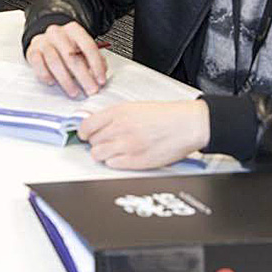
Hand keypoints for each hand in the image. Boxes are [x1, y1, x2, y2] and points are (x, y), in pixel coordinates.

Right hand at [26, 21, 107, 97]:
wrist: (45, 40)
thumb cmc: (66, 46)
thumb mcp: (82, 48)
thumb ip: (94, 59)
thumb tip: (101, 72)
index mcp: (74, 30)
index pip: (88, 46)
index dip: (96, 65)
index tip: (100, 80)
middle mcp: (57, 33)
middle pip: (71, 56)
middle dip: (83, 76)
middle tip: (90, 89)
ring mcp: (43, 41)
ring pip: (55, 62)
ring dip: (66, 80)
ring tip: (74, 91)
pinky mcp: (32, 51)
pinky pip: (39, 65)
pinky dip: (46, 76)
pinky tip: (53, 82)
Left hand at [78, 100, 210, 170]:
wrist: (187, 125)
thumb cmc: (166, 115)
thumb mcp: (135, 107)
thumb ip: (114, 116)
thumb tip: (97, 123)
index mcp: (119, 112)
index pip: (87, 125)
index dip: (83, 132)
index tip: (84, 134)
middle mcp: (120, 128)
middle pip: (91, 141)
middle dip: (95, 142)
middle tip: (104, 142)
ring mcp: (127, 146)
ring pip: (98, 154)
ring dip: (102, 153)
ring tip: (112, 151)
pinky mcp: (136, 161)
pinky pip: (112, 165)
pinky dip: (114, 162)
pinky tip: (122, 157)